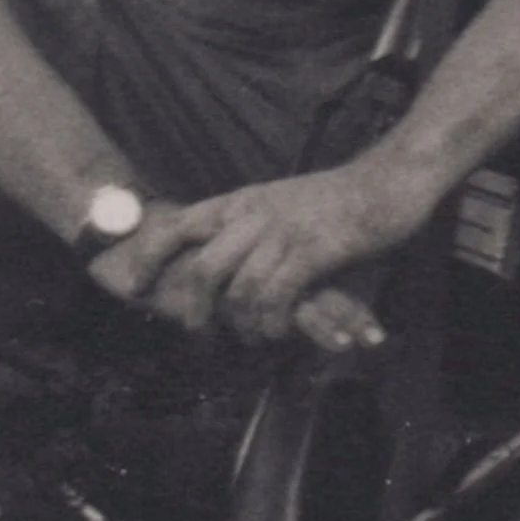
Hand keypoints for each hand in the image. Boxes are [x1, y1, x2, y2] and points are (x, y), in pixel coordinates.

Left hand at [88, 161, 432, 352]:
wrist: (388, 180)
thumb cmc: (338, 199)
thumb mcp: (281, 205)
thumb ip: (252, 230)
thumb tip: (225, 262)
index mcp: (242, 200)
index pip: (180, 224)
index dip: (150, 257)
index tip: (132, 287)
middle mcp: (253, 213)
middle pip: (201, 268)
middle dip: (194, 311)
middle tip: (201, 337)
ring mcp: (282, 231)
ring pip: (238, 290)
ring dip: (241, 326)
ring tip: (252, 340)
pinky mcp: (312, 250)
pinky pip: (275, 296)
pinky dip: (272, 323)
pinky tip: (279, 334)